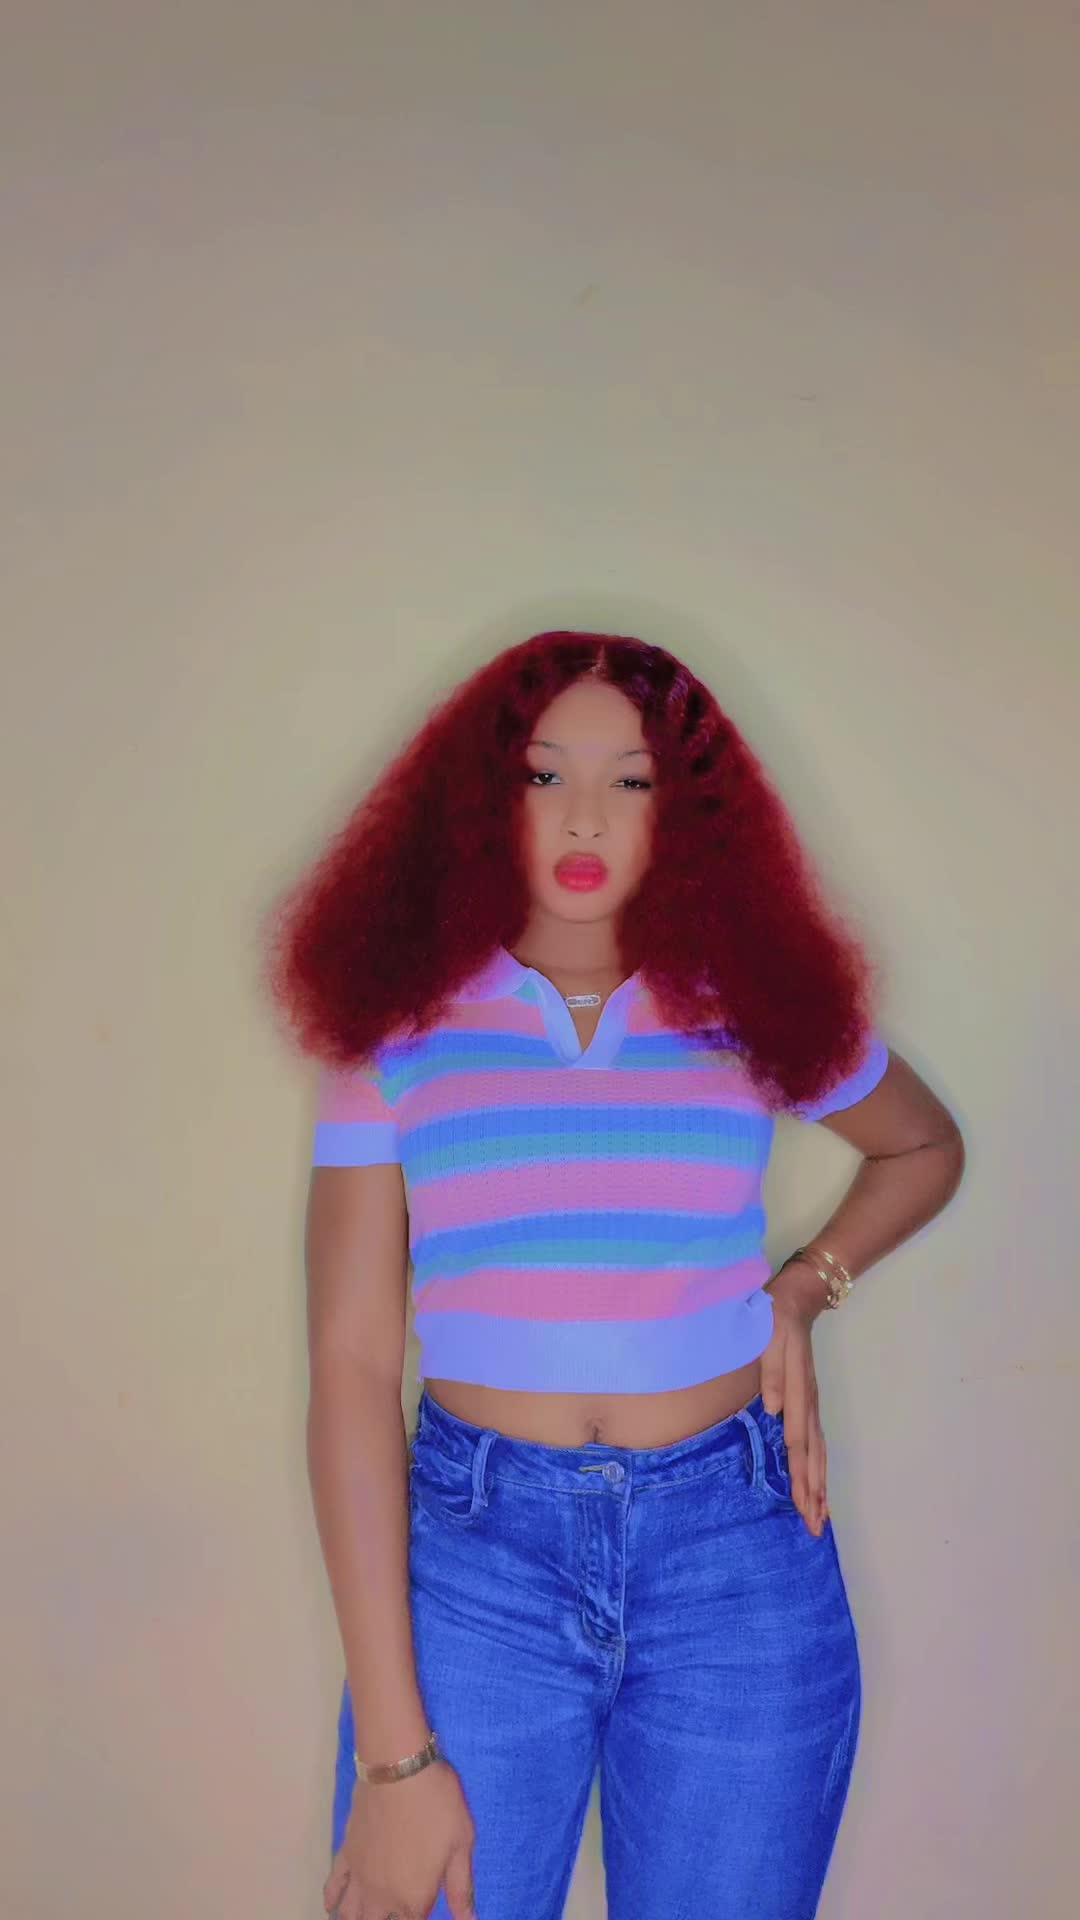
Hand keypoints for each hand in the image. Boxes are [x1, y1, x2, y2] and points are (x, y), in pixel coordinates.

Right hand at [324, 1757, 476, 1919]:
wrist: (399, 1767)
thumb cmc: (438, 1804)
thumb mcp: (462, 1844)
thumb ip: (462, 1888)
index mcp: (414, 1897)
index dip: (420, 1919)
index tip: (424, 1908)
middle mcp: (382, 1895)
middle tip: (397, 1909)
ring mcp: (360, 1876)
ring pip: (351, 1913)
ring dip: (356, 1918)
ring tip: (365, 1915)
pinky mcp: (346, 1853)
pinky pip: (334, 1884)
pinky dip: (331, 1898)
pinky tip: (331, 1906)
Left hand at [761, 1260, 828, 1536]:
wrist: (794, 1303)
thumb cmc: (773, 1323)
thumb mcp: (767, 1342)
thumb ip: (770, 1375)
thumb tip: (774, 1410)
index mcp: (797, 1394)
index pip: (799, 1443)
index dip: (802, 1476)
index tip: (806, 1505)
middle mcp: (808, 1404)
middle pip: (814, 1457)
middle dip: (815, 1493)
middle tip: (816, 1528)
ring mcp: (811, 1405)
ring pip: (819, 1453)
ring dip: (819, 1486)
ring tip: (821, 1517)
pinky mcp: (809, 1403)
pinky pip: (816, 1442)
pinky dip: (818, 1466)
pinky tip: (817, 1483)